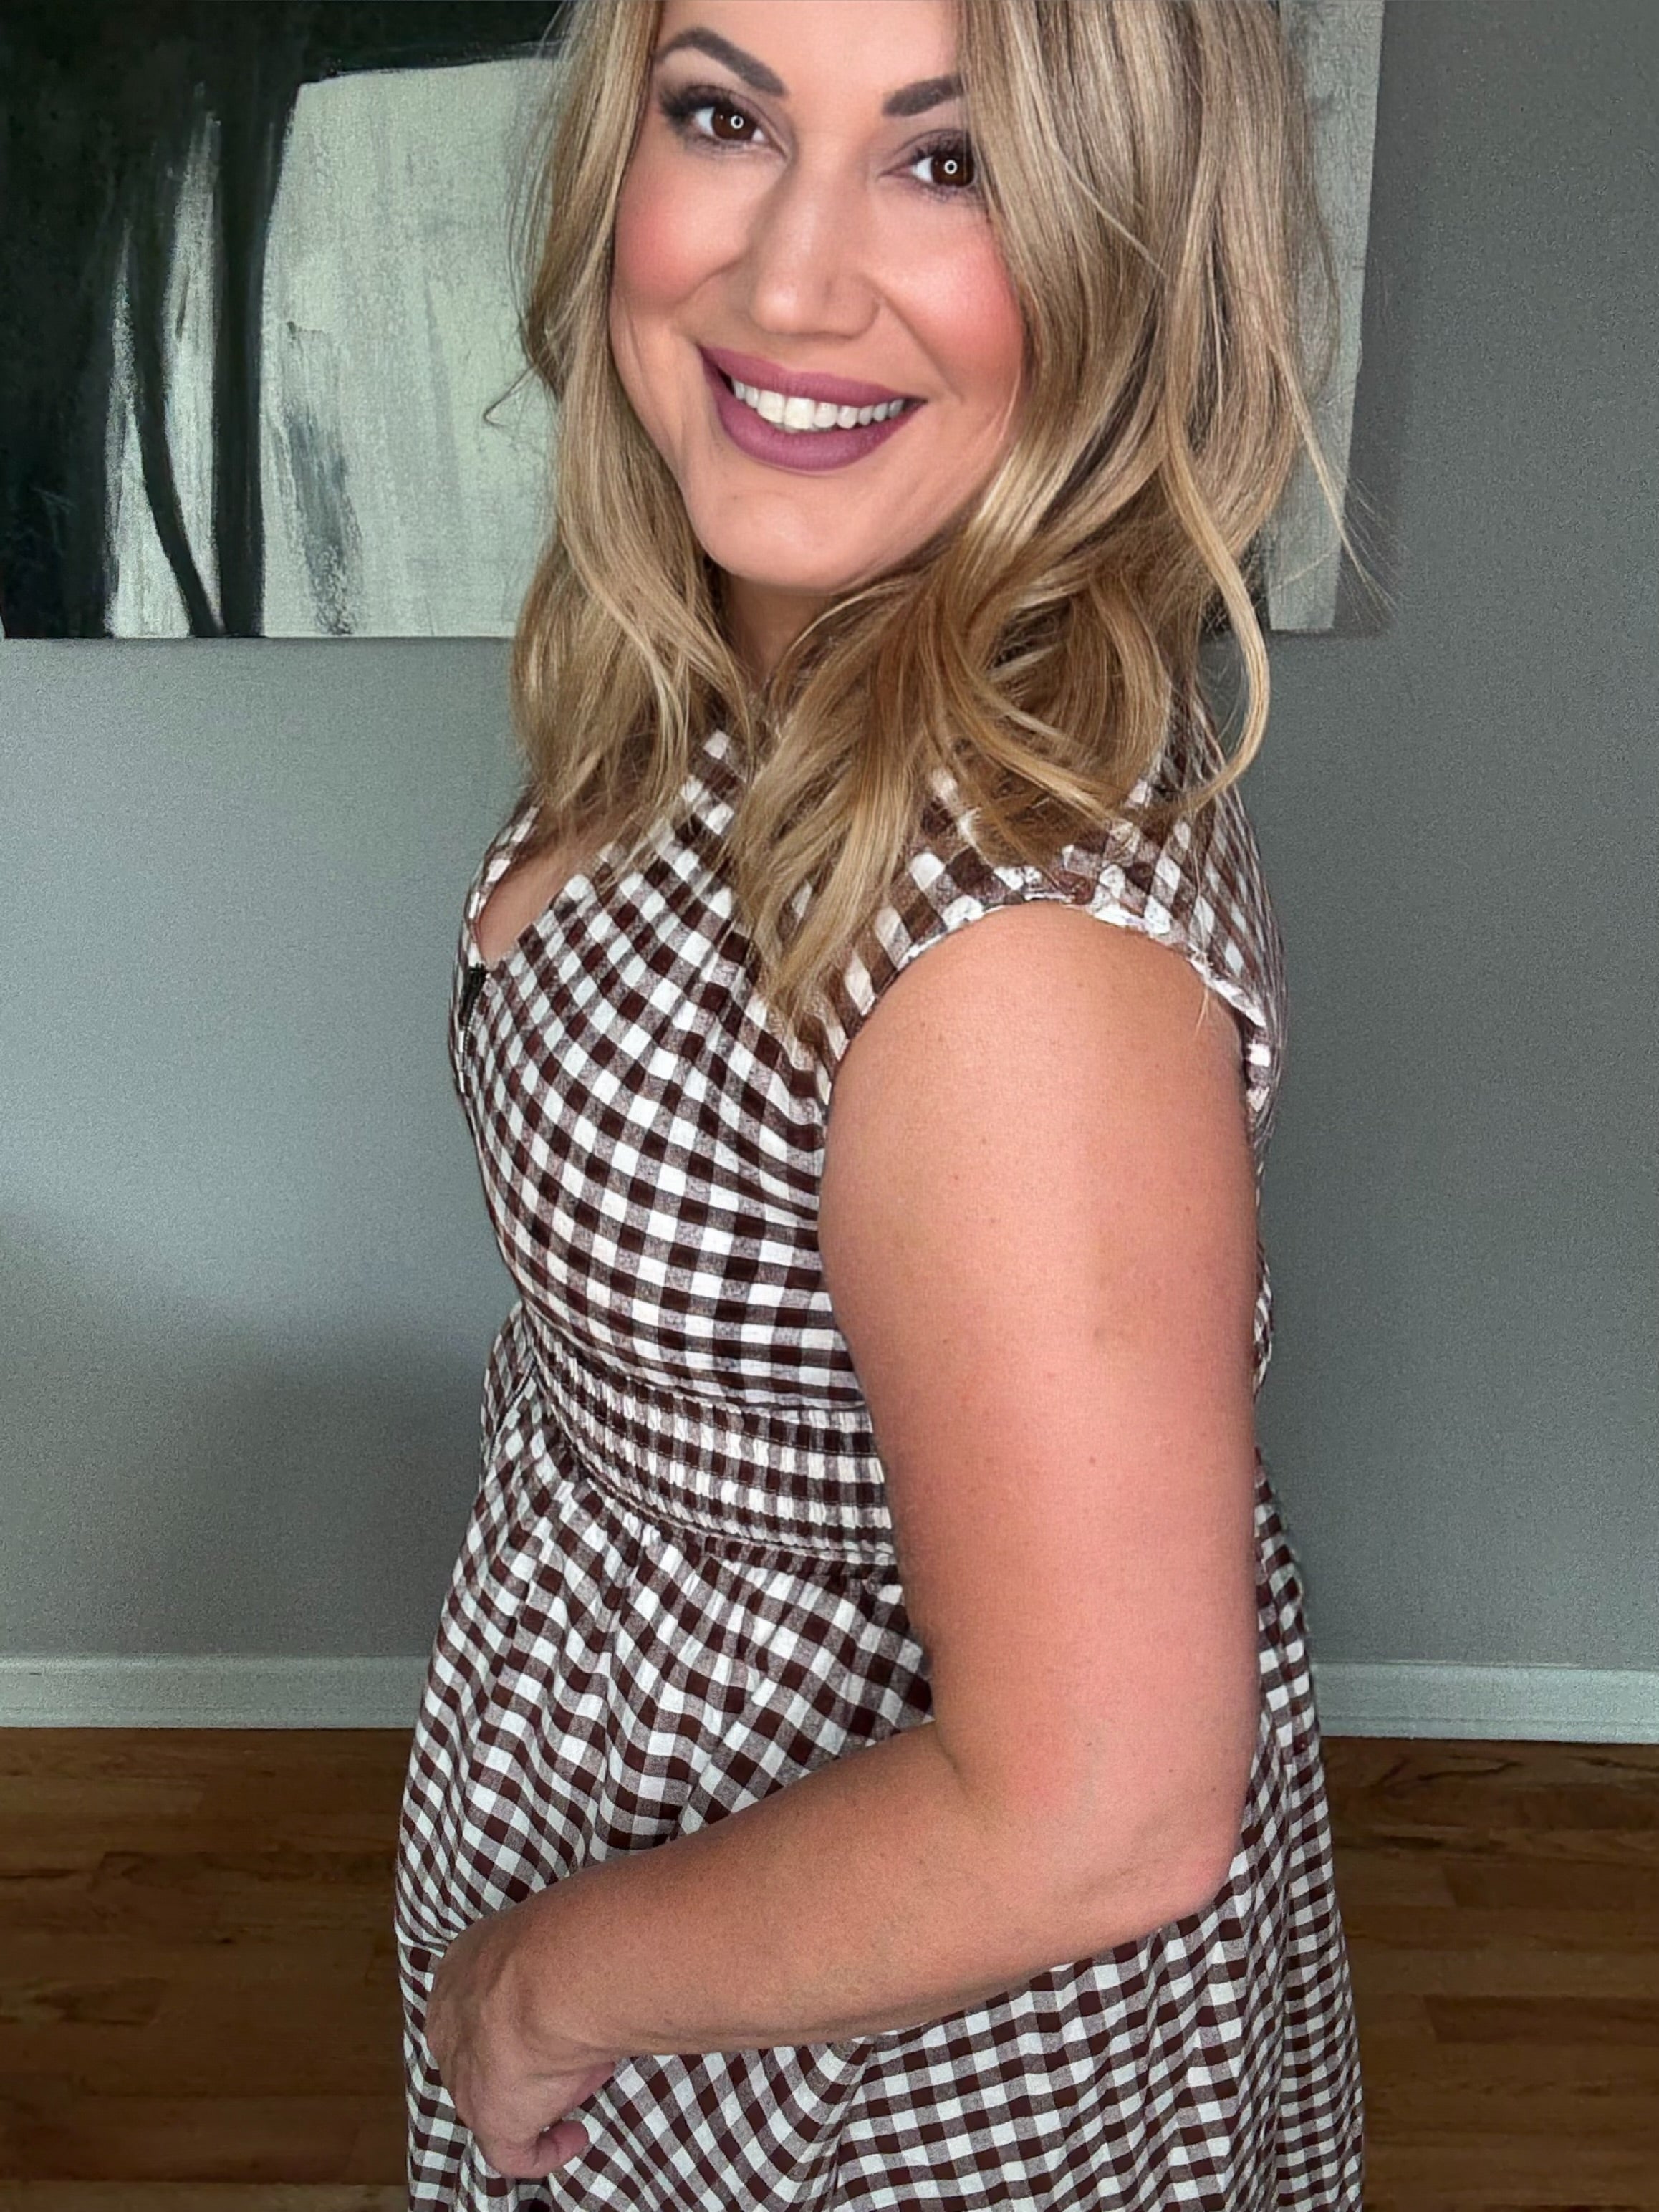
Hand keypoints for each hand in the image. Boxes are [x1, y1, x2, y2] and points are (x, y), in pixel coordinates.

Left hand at [425, 1896, 620, 2178]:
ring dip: (545, 2085)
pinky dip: (547, 2148)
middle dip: (531, 2049)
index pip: (482, 1999)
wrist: (559, 1970)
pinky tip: (575, 2134)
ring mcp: (465, 2077)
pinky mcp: (492, 2120)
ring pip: (503, 2094)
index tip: (558, 2010)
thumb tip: (592, 1955)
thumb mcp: (553, 1925)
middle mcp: (450, 2024)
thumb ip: (556, 1949)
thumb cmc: (565, 1931)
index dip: (522, 2008)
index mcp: (461, 1970)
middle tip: (577, 2035)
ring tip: (589, 2062)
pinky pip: (516, 2152)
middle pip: (487, 2050)